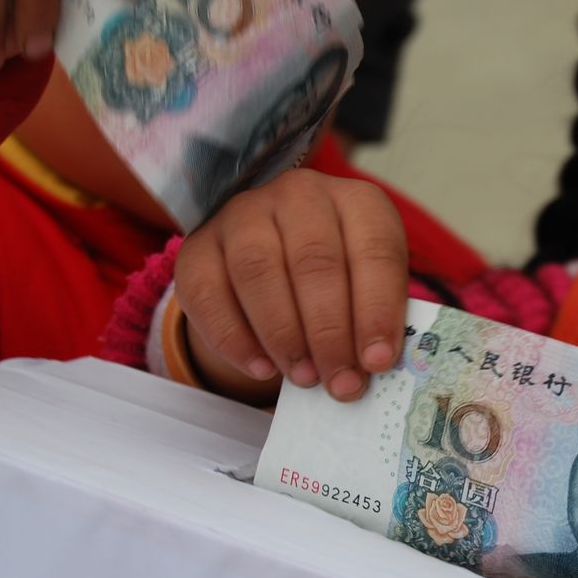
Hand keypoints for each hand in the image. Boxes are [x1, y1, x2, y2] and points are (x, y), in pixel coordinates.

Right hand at [175, 168, 408, 404]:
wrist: (276, 262)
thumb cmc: (338, 280)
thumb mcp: (367, 287)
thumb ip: (372, 320)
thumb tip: (372, 366)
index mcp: (357, 201)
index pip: (374, 249)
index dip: (377, 310)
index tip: (378, 361)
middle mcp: (300, 195)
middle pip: (314, 261)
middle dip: (329, 332)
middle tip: (339, 382)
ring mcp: (244, 214)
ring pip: (258, 271)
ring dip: (284, 335)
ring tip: (304, 378)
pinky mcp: (199, 246)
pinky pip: (208, 293)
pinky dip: (234, 338)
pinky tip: (261, 368)